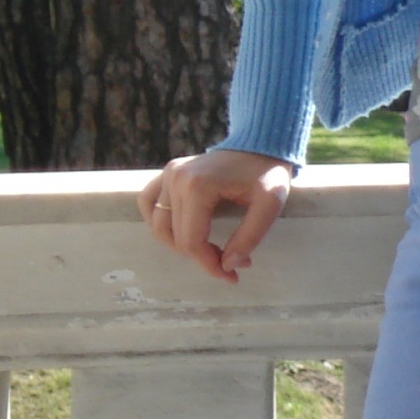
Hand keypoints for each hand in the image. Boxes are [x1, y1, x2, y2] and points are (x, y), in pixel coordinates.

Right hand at [137, 149, 293, 284]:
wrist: (260, 142)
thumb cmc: (267, 172)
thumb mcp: (270, 205)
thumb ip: (250, 237)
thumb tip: (227, 265)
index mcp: (198, 186)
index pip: (192, 241)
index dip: (209, 265)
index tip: (232, 276)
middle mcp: (176, 178)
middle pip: (175, 237)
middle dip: (200, 257)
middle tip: (228, 263)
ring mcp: (168, 173)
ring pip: (158, 225)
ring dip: (179, 244)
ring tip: (208, 249)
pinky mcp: (167, 172)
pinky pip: (149, 203)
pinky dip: (160, 222)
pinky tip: (183, 231)